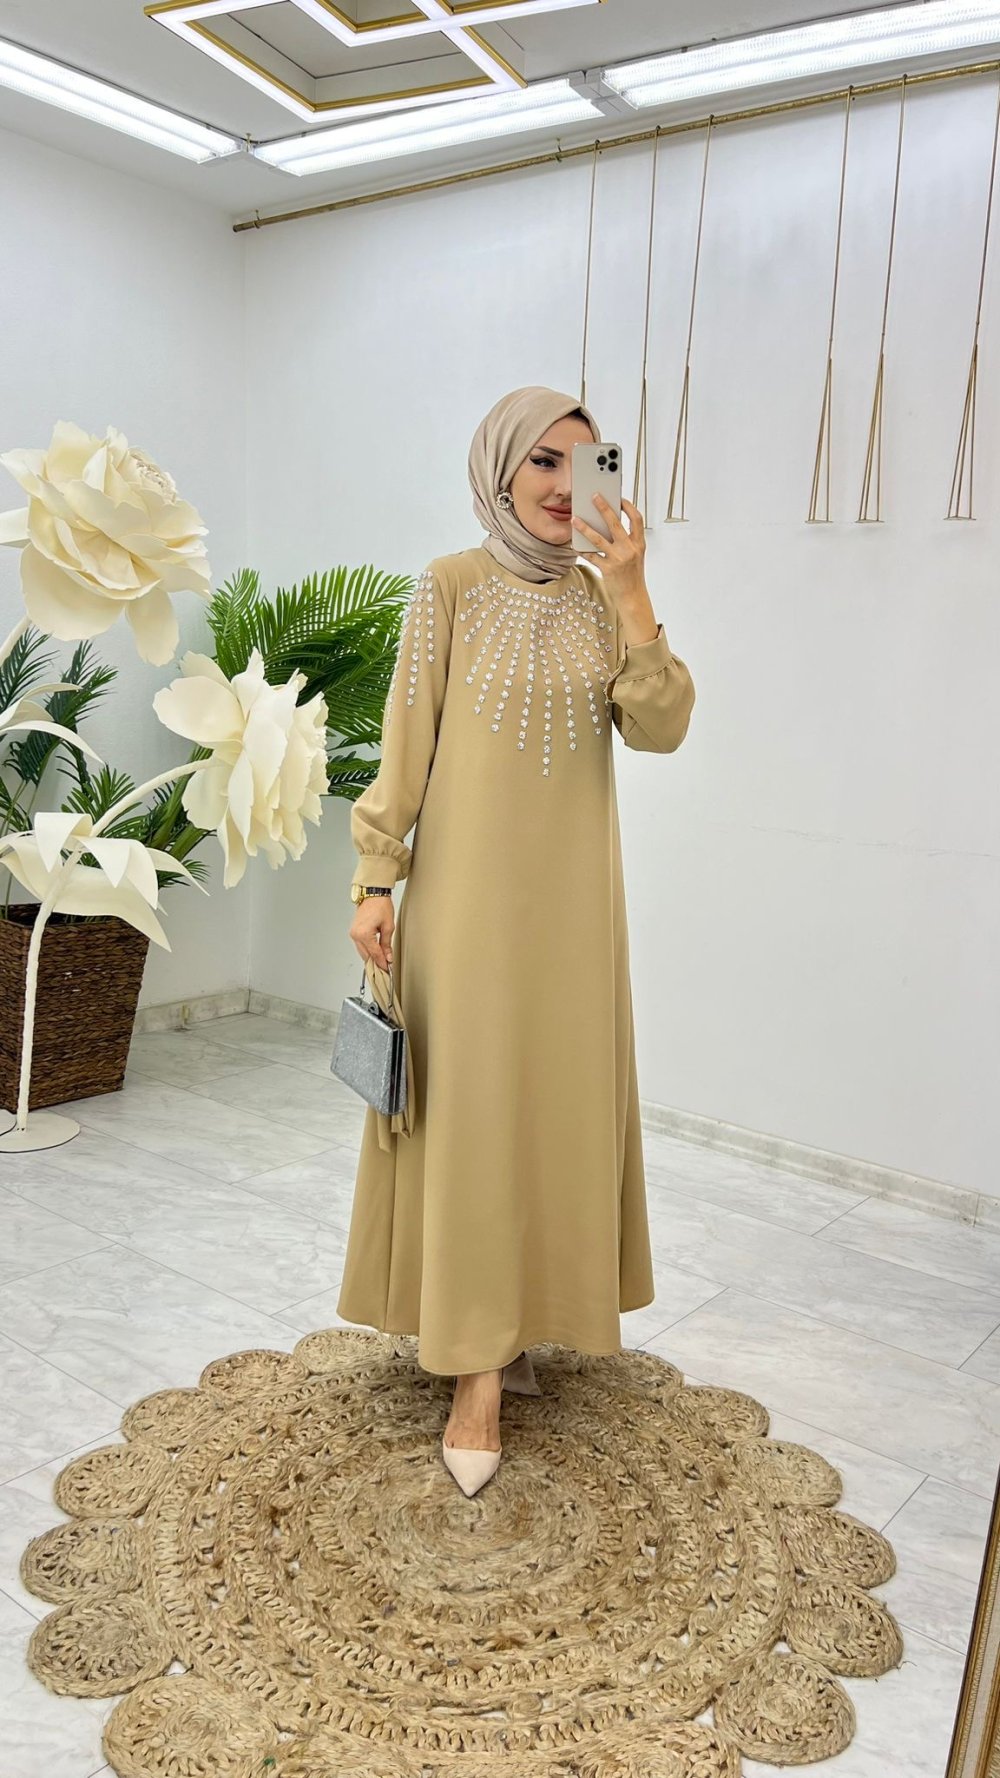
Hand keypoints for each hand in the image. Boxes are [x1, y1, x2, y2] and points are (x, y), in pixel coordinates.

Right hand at [350, 894, 394, 969]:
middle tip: (385, 969)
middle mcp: (356, 935)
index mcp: (364, 934)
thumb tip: (388, 957)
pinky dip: (367, 950)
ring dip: (371, 957)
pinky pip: (360, 946)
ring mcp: (353, 933)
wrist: (373, 894)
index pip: (374, 954)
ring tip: (381, 962)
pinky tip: (374, 953)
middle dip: (376, 963)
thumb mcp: (388, 926)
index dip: (382, 963)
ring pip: (362, 952)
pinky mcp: (354, 932)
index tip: (387, 969)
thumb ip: (387, 944)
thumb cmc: (380, 906)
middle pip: (366, 955)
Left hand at [573, 494, 646, 611]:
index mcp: (639, 544)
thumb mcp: (635, 555)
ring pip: (598, 539)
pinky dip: (582, 550)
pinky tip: (575, 545)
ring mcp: (618, 559)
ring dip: (585, 528)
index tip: (619, 498)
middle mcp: (630, 549)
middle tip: (594, 496)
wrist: (633, 597)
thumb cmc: (632, 575)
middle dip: (603, 507)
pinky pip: (591, 556)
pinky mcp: (608, 569)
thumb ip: (626, 541)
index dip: (628, 506)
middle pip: (615, 523)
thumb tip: (607, 525)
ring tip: (575, 519)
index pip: (636, 519)